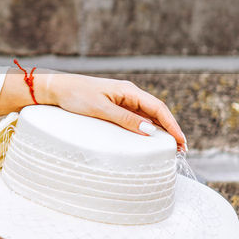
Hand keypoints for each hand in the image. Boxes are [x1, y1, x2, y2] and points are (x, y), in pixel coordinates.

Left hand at [44, 70, 186, 151]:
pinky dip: (146, 129)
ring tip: (170, 147)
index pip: (158, 108)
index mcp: (129, 90)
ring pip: (147, 116)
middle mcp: (129, 94)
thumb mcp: (101, 109)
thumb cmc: (76, 95)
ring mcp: (122, 101)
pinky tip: (150, 139)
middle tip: (181, 149)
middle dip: (170, 130)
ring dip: (160, 130)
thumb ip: (125, 119)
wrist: (56, 88)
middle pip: (156, 113)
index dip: (172, 125)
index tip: (182, 141)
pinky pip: (136, 118)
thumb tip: (150, 130)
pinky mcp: (115, 107)